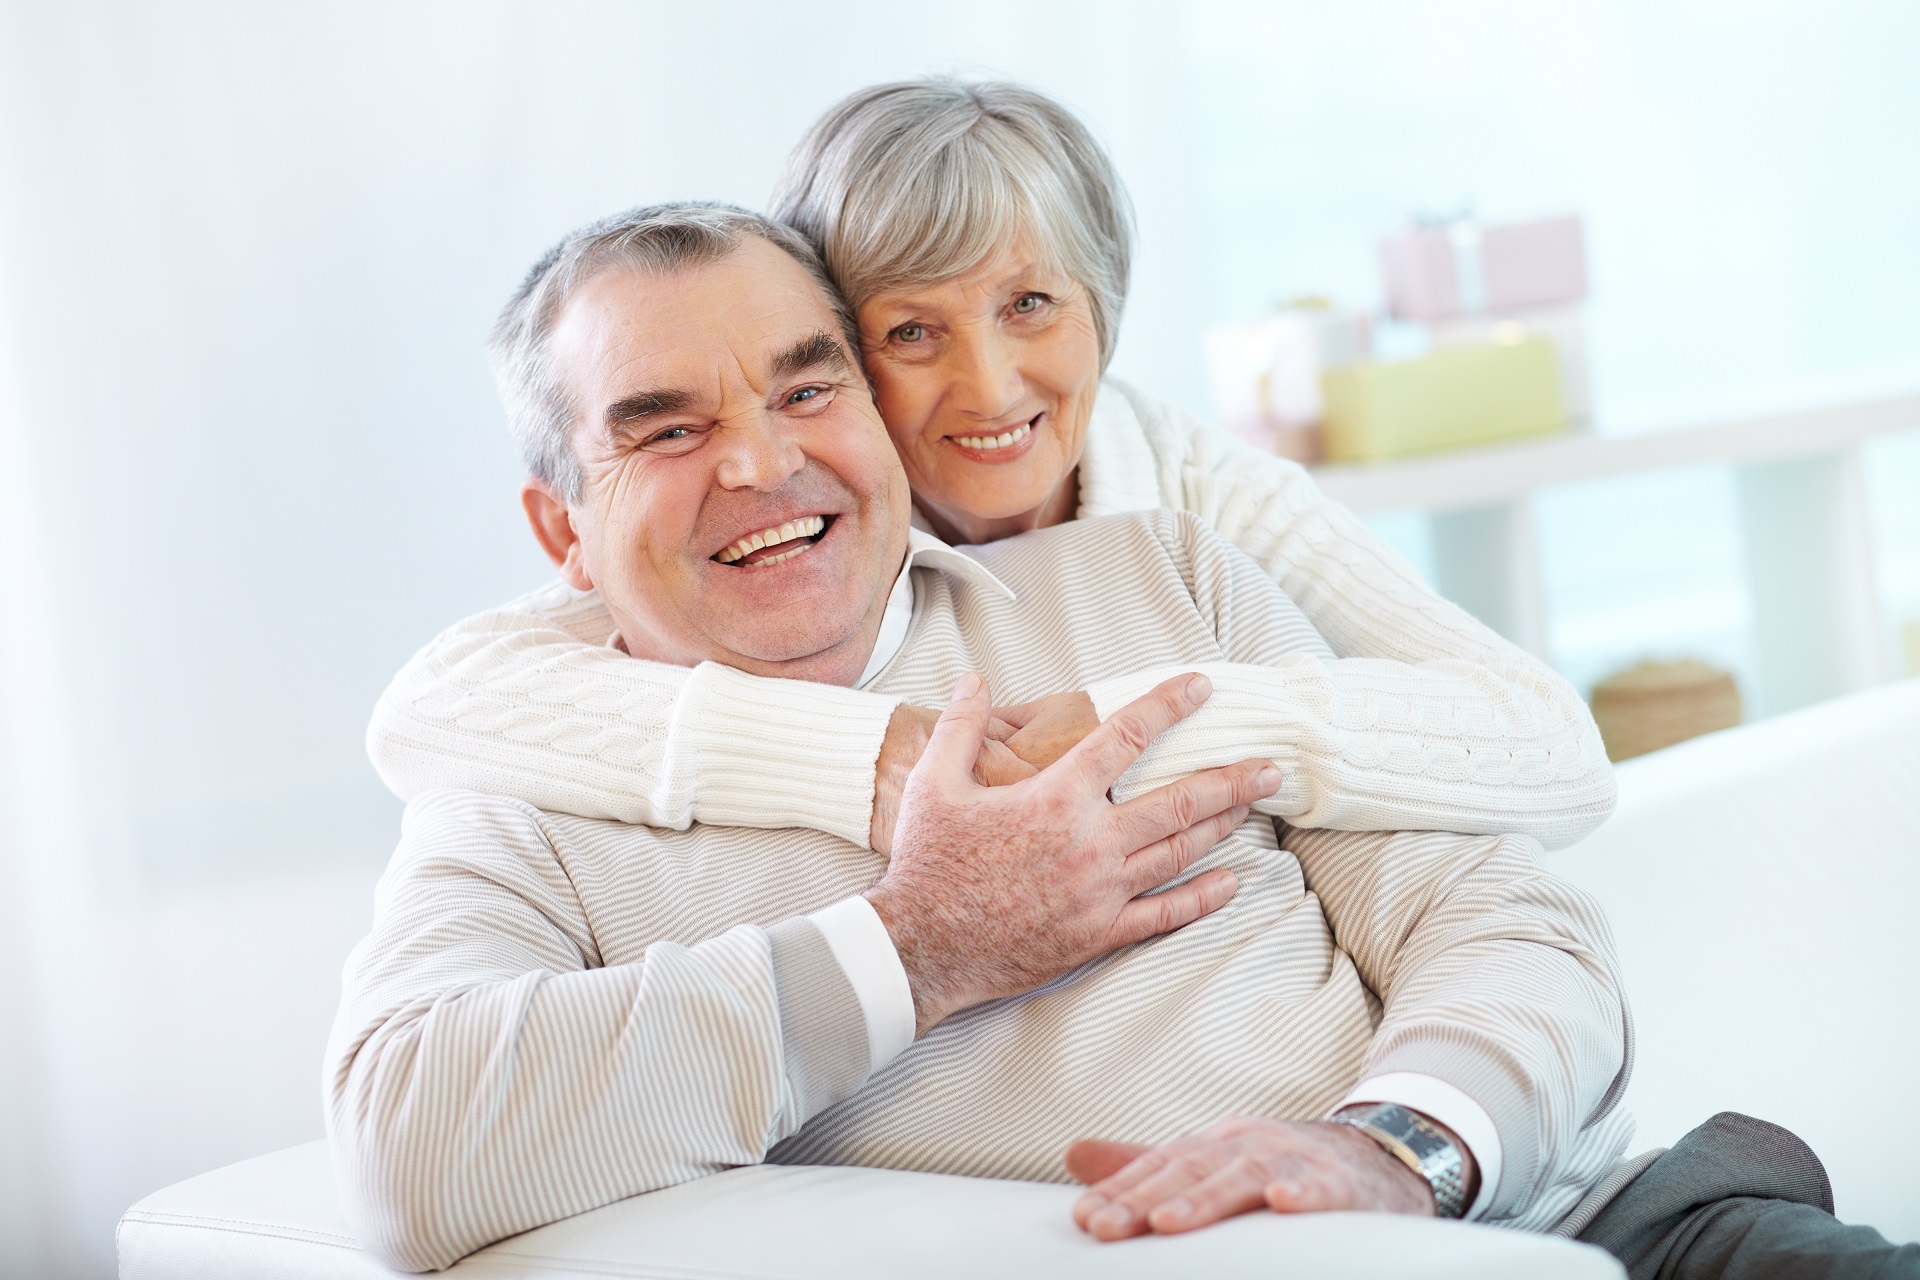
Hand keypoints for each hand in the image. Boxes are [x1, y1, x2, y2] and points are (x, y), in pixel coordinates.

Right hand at [865, 672, 1281, 1034]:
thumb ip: (961, 728)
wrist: (921, 947)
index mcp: (1057, 798)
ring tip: (1253, 807)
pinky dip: (1201, 897)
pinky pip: (1163, 915)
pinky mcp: (1098, 934)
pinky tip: (1230, 882)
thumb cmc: (927, 863)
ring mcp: (1101, 892)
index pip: (1126, 737)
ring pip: (1179, 852)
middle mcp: (1091, 842)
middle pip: (1178, 801)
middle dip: (1231, 779)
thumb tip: (973, 681)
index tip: (1201, 687)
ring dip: (1222, 826)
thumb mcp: (933, 785)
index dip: (1169, 705)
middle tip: (1270, 765)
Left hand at [1067, 1114, 1460, 1240]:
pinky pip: (1323, 1188)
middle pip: (1191, 1169)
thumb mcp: (1213, 1163)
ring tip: (1168, 1224)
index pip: (1160, 1165)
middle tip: (1105, 1227)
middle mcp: (1250, 1145)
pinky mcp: (1343, 1187)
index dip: (1121, 1190)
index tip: (1084, 1218)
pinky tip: (1283, 1205)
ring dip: (1206, 1200)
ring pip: (1247, 1177)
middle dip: (1145, 1199)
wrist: (1380, 1160)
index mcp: (1216, 1143)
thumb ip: (1147, 1166)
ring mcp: (1297, 1161)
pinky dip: (1304, 1194)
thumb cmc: (1283, 1167)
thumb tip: (1073, 1155)